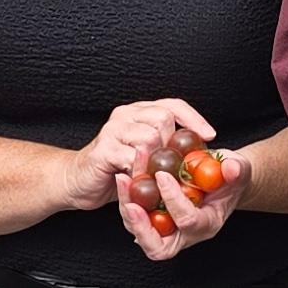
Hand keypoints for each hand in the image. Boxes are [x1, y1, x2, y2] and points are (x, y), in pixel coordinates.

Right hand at [65, 100, 216, 224]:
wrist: (77, 181)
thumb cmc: (115, 169)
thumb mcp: (146, 155)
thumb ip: (166, 147)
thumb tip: (201, 153)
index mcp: (138, 112)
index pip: (173, 105)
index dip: (194, 119)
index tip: (210, 136)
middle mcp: (125, 115)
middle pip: (163, 118)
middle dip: (174, 144)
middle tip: (174, 166)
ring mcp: (113, 130)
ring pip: (150, 137)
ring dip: (158, 162)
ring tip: (155, 176)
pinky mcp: (104, 150)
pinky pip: (132, 158)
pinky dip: (141, 173)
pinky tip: (141, 182)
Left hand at [114, 131, 247, 259]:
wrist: (220, 178)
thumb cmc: (229, 178)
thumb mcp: (239, 168)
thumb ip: (237, 169)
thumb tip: (230, 168)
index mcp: (207, 224)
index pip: (188, 221)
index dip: (174, 200)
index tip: (163, 175)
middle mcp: (185, 234)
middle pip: (157, 246)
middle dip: (141, 226)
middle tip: (131, 203)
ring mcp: (167, 228)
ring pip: (140, 232)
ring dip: (128, 207)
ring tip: (123, 179)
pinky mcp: (154, 219)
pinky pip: (135, 216)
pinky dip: (127, 198)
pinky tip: (125, 176)